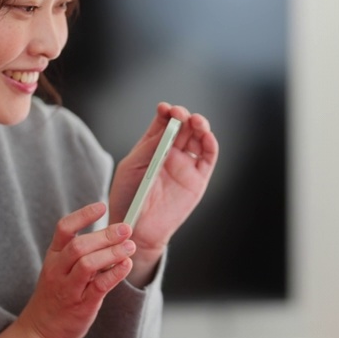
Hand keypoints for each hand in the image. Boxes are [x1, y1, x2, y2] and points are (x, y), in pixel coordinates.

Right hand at [17, 202, 136, 337]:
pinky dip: (114, 274)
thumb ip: (80, 253)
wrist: (40, 330)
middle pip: (79, 246)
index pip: (64, 228)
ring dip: (111, 253)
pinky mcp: (81, 305)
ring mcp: (68, 288)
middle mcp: (58, 270)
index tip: (101, 207)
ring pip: (87, 264)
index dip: (83, 215)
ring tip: (130, 247)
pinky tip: (126, 265)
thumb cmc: (56, 294)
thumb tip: (113, 234)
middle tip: (126, 229)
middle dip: (105, 235)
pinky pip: (99, 286)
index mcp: (53, 256)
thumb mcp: (60, 269)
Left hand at [108, 102, 218, 259]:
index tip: (165, 109)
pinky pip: (208, 158)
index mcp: (152, 147)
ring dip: (199, 126)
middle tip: (180, 115)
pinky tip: (206, 136)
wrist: (136, 228)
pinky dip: (210, 144)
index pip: (163, 122)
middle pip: (183, 127)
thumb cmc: (128, 198)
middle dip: (184, 117)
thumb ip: (148, 148)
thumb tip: (165, 130)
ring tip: (196, 122)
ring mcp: (185, 165)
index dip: (166, 112)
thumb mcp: (131, 168)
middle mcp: (171, 153)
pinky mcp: (198, 179)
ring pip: (198, 138)